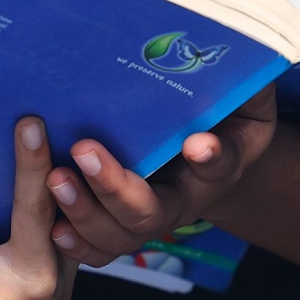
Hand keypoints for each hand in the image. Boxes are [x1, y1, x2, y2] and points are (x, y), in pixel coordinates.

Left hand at [44, 86, 277, 266]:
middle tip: (84, 149)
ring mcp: (148, 218)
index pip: (219, 163)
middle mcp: (181, 200)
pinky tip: (54, 228)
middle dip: (114, 186)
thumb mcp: (245, 97)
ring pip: (120, 235)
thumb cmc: (225, 115)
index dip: (210, 157)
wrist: (210, 154)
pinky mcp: (121, 227)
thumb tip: (235, 50)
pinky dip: (78, 244)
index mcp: (217, 165)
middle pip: (151, 212)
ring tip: (56, 179)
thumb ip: (242, 80)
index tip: (198, 143)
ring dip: (85, 211)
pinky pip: (101, 249)